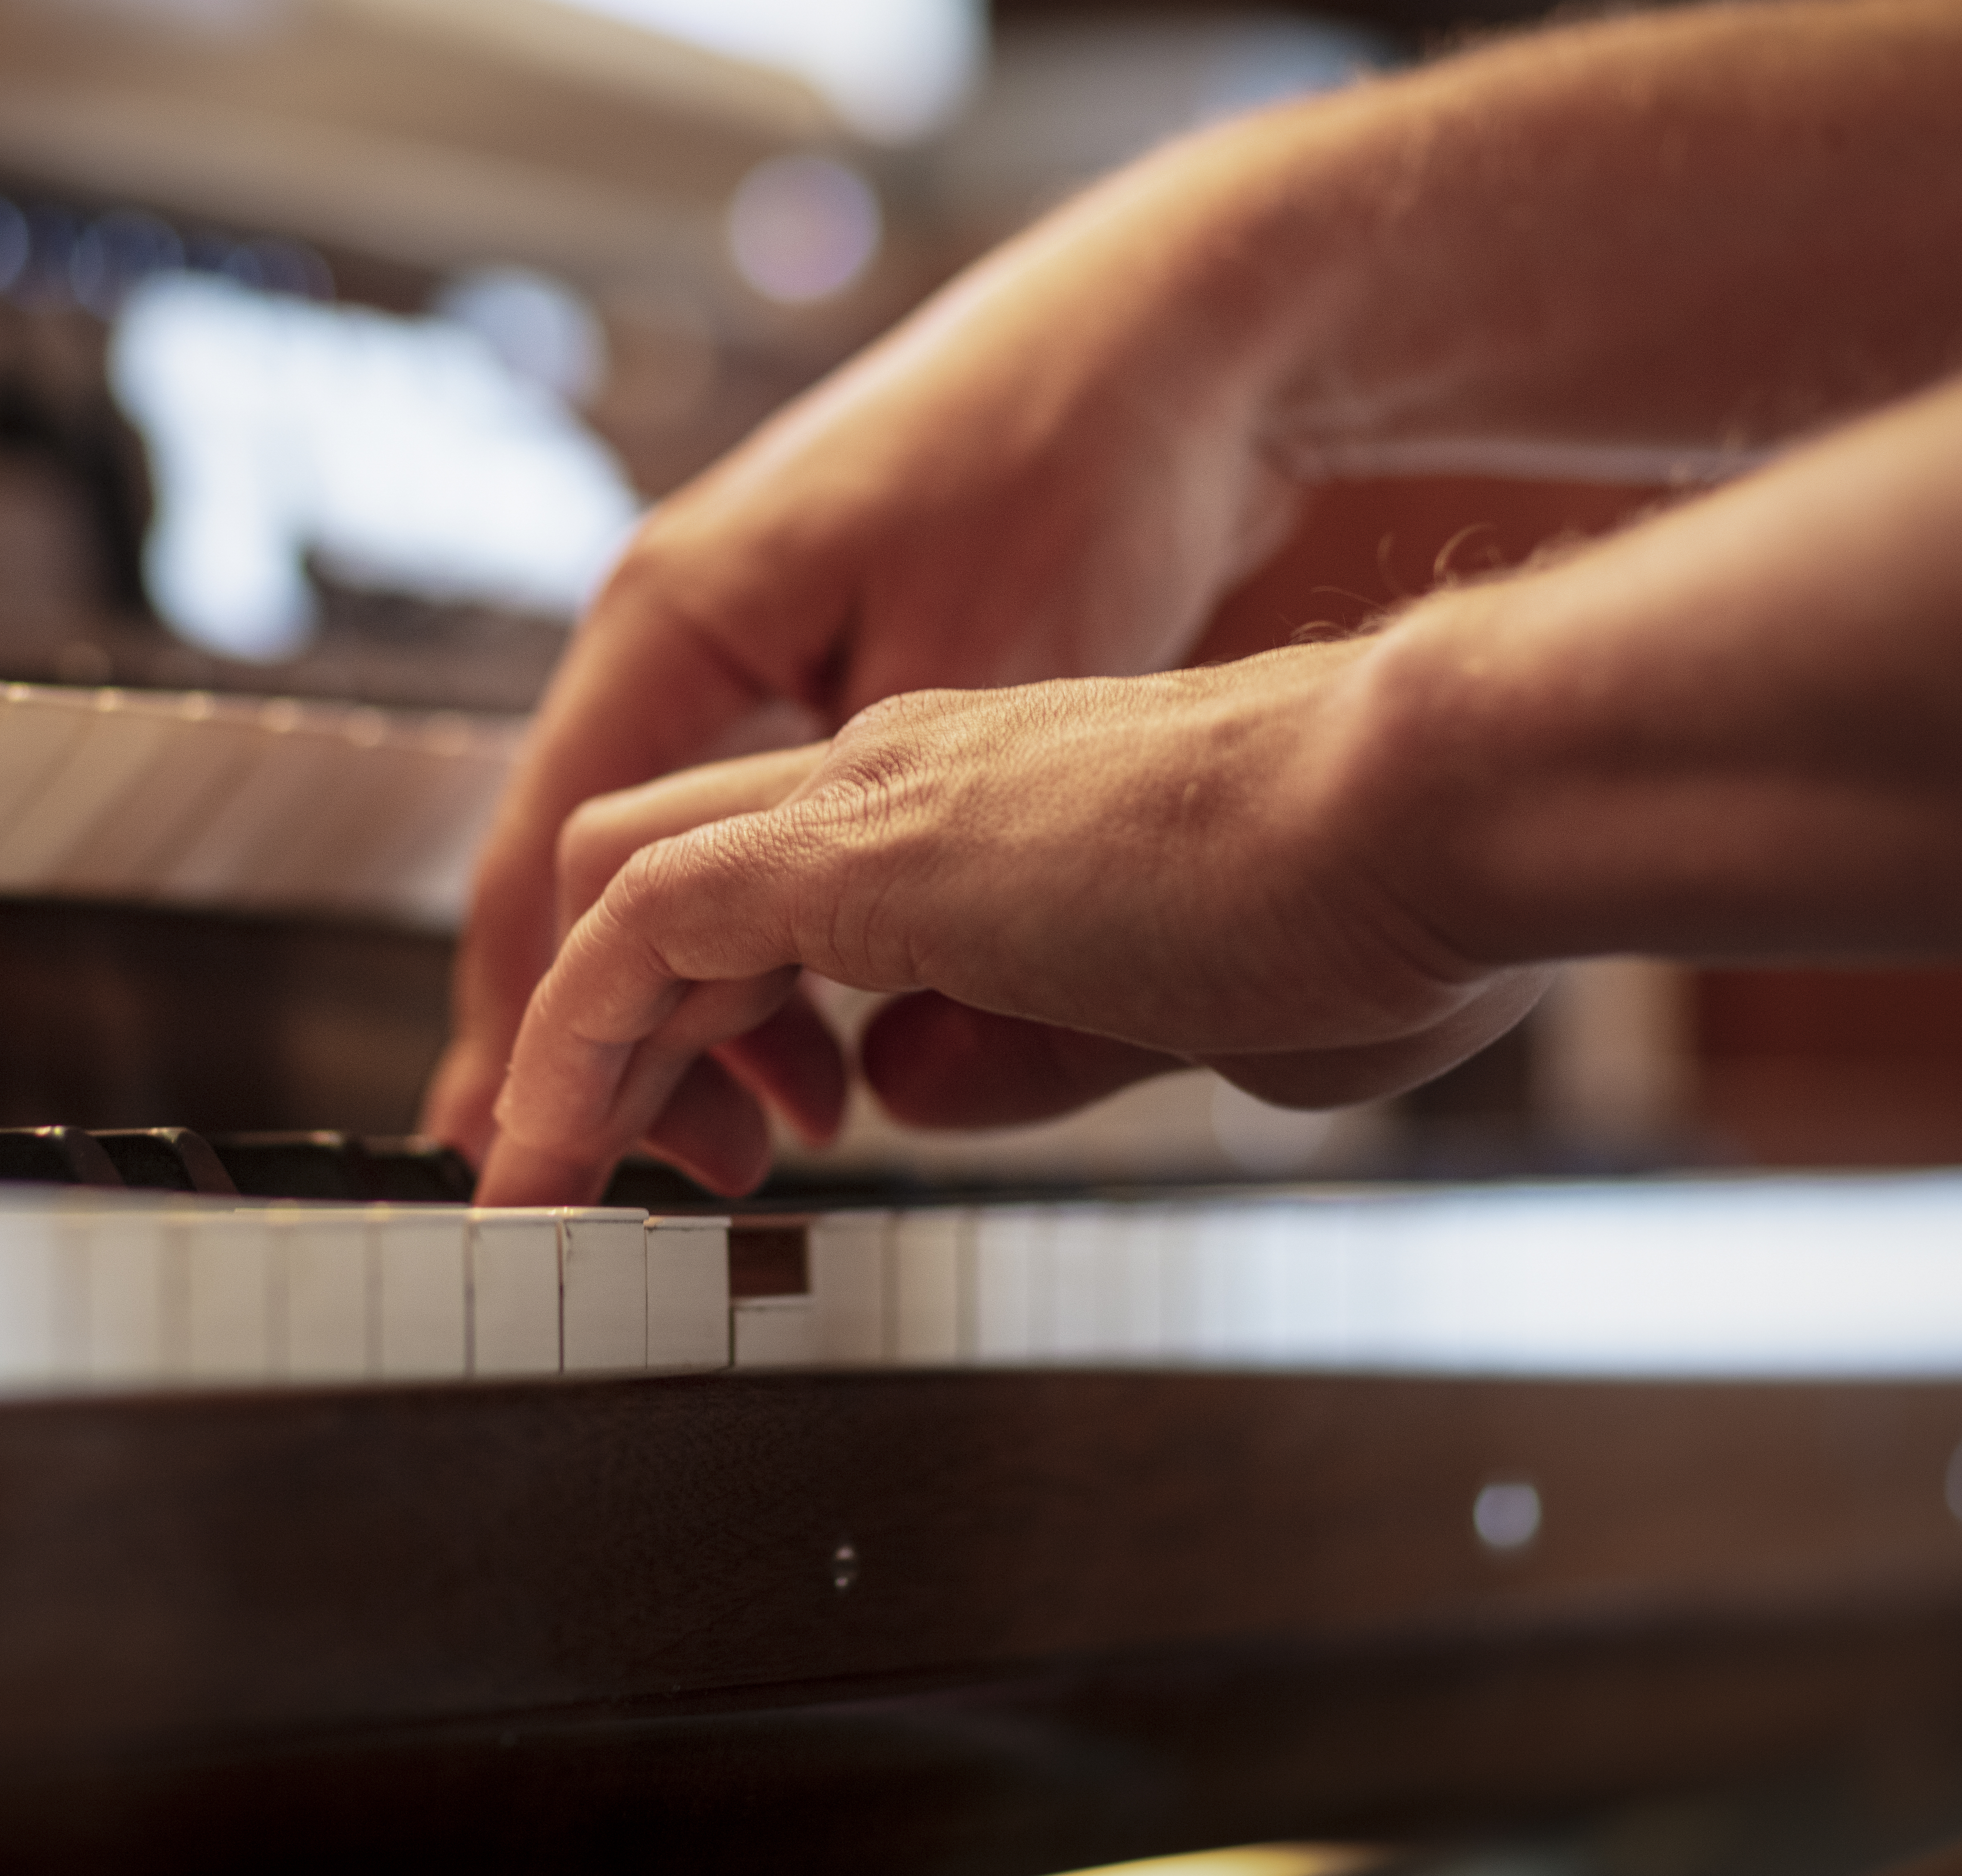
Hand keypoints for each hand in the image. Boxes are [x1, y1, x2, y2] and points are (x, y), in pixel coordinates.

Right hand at [425, 127, 1332, 1173]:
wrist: (1176, 333)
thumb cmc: (1077, 465)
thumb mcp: (984, 693)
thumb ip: (911, 881)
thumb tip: (887, 1084)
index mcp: (672, 623)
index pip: (552, 872)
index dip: (535, 1038)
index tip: (527, 1166)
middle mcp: (680, 627)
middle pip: (585, 876)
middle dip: (608, 1046)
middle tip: (658, 1184)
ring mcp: (749, 637)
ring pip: (675, 861)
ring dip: (709, 1003)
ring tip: (784, 1126)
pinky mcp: (827, 652)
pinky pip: (750, 830)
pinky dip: (771, 939)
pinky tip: (837, 1024)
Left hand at [471, 650, 1552, 1207]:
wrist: (1431, 803)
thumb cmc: (1381, 906)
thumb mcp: (1181, 1021)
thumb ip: (1023, 1047)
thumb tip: (906, 1092)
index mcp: (992, 806)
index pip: (786, 888)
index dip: (711, 1016)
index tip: (699, 1139)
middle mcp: (909, 772)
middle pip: (667, 872)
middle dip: (599, 1026)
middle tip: (572, 1171)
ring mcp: (877, 793)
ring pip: (622, 889)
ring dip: (563, 1046)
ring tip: (530, 1189)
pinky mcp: (856, 844)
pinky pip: (634, 932)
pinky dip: (571, 1044)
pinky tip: (553, 1155)